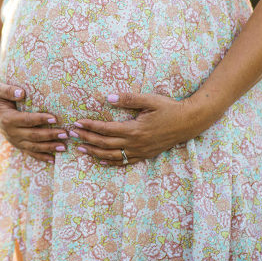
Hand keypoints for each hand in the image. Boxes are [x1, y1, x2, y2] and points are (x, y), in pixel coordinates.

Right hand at [0, 82, 66, 162]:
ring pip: (33, 147)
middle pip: (33, 136)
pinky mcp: (18, 144)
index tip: (55, 118)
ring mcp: (14, 140)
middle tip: (65, 133)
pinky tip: (53, 159)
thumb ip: (8, 90)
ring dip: (49, 147)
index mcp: (7, 119)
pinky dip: (41, 157)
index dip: (41, 120)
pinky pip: (30, 153)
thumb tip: (22, 93)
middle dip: (50, 135)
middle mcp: (11, 132)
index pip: (27, 120)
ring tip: (63, 147)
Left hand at [70, 92, 211, 165]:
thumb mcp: (150, 100)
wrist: (190, 122)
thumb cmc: (169, 108)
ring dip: (95, 152)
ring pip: (113, 156)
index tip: (77, 123)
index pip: (106, 129)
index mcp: (134, 129)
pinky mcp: (146, 155)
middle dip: (87, 138)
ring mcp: (141, 151)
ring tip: (81, 148)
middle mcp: (136, 143)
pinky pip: (126, 162)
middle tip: (72, 134)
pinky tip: (101, 161)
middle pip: (105, 144)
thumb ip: (128, 99)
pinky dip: (111, 162)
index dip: (90, 126)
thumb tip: (109, 98)